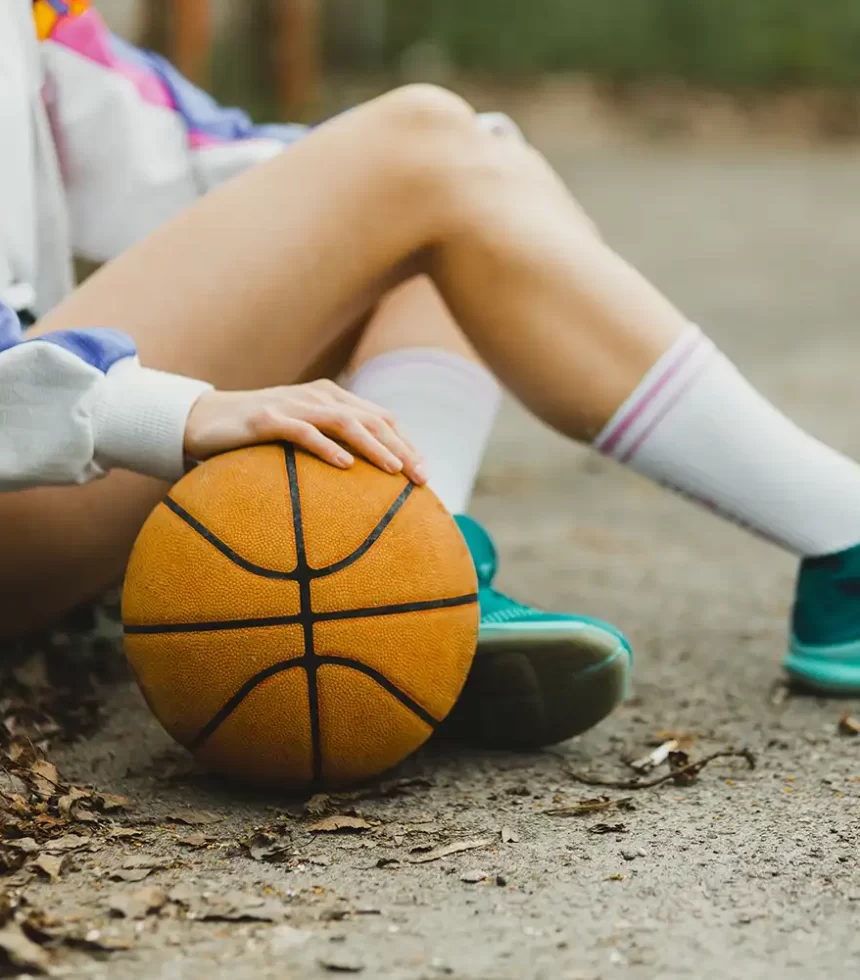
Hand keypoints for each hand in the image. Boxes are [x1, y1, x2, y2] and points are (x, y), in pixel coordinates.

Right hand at [184, 379, 426, 483]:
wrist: (201, 420)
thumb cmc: (256, 436)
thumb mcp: (300, 436)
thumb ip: (330, 447)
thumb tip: (364, 485)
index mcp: (331, 397)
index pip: (380, 417)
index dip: (406, 442)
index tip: (425, 473)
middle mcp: (317, 395)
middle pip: (371, 419)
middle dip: (401, 448)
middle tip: (421, 478)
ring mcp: (292, 404)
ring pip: (344, 422)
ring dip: (374, 446)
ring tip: (394, 471)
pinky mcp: (266, 419)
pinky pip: (302, 432)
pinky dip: (326, 447)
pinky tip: (345, 465)